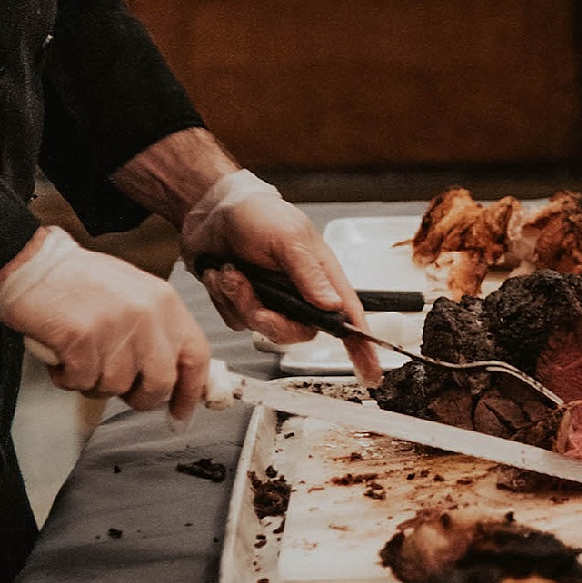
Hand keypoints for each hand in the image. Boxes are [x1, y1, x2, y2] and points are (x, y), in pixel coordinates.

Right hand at [0, 227, 211, 421]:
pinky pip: (81, 382)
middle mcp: (147, 315)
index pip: (196, 357)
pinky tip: (61, 357)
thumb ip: (157, 331)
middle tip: (116, 387)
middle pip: (160, 383)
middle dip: (138, 397)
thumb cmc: (79, 281)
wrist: (32, 261)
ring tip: (79, 356)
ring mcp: (116, 328)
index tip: (180, 414)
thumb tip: (172, 374)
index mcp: (165, 303)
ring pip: (116, 386)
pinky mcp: (82, 339)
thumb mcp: (135, 295)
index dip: (190, 391)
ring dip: (94, 382)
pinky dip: (67, 378)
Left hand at [182, 172, 383, 386]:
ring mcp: (271, 301)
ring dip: (239, 299)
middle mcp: (299, 293)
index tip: (370, 372)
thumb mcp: (288, 238)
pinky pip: (236, 320)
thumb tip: (333, 305)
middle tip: (248, 289)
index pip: (347, 316)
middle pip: (296, 331)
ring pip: (261, 327)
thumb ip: (310, 275)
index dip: (361, 346)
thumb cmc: (256, 213)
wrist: (211, 210)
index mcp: (320, 276)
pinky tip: (221, 272)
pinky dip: (223, 297)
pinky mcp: (244, 303)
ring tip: (230, 269)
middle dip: (268, 317)